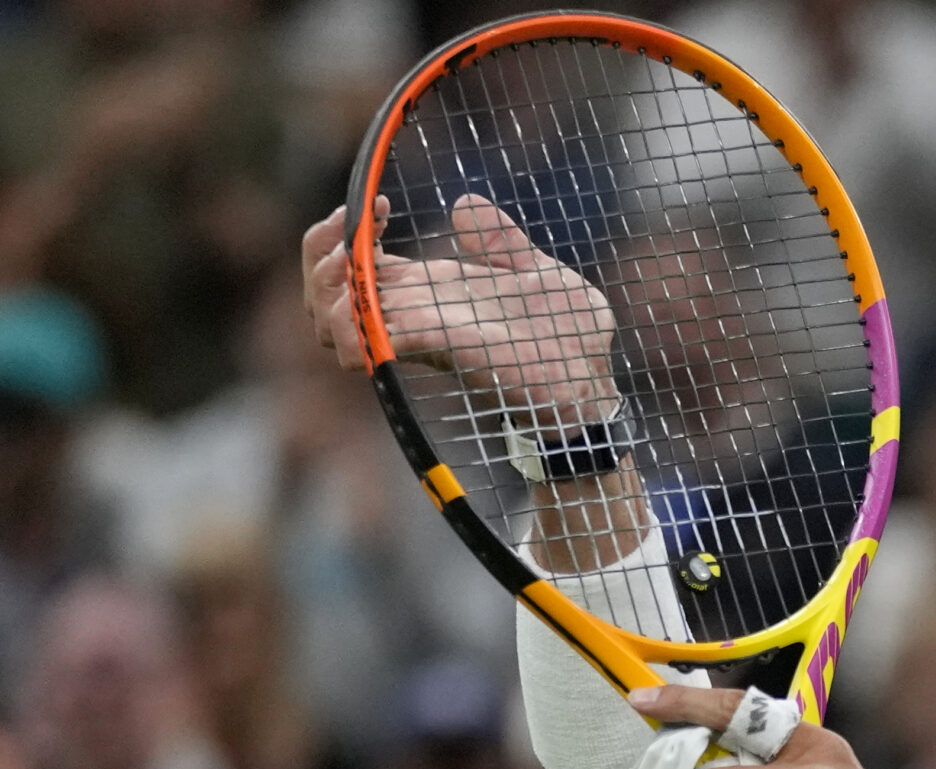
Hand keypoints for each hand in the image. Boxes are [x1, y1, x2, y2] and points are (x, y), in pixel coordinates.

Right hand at [301, 195, 618, 428]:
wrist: (596, 378)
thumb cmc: (571, 334)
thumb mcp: (537, 271)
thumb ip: (500, 241)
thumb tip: (466, 204)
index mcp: (429, 291)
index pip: (351, 263)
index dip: (343, 230)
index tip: (384, 205)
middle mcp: (413, 315)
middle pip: (324, 292)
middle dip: (319, 253)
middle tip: (360, 227)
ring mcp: (422, 336)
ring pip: (332, 322)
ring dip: (326, 291)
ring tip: (356, 266)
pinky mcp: (440, 350)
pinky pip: (372, 344)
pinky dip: (356, 328)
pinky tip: (366, 309)